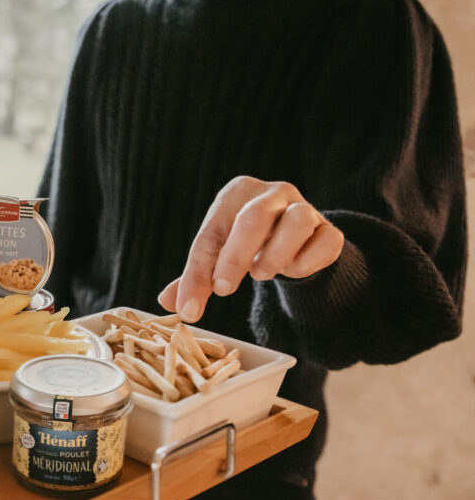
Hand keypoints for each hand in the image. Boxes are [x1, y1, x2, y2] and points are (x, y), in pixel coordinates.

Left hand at [157, 176, 343, 321]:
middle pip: (253, 217)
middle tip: (223, 289)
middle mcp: (272, 193)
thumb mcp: (217, 256)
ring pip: (296, 222)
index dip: (198, 272)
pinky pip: (326, 242)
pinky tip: (293, 271)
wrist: (295, 239)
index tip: (191, 306)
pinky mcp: (331, 231)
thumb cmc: (247, 244)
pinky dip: (307, 262)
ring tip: (261, 274)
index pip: (211, 232)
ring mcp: (305, 208)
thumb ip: (196, 277)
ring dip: (275, 256)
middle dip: (235, 257)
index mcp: (236, 193)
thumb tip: (168, 303)